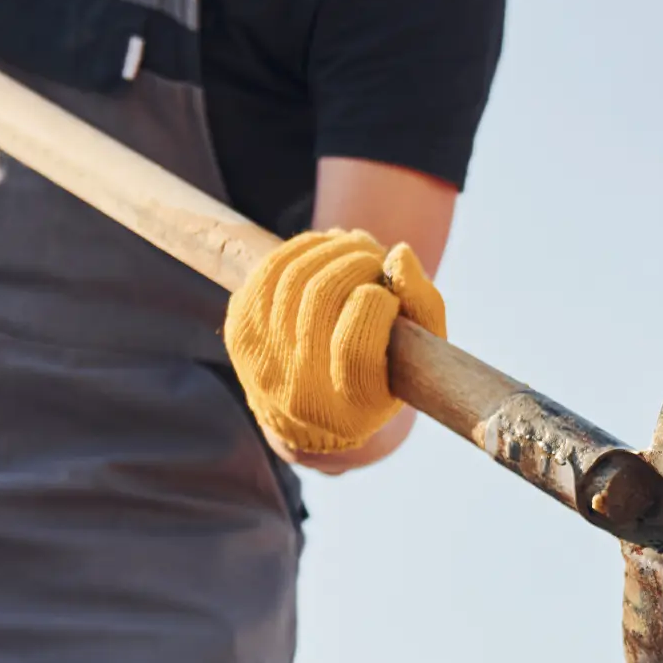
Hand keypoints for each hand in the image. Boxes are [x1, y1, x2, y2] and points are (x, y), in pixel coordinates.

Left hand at [223, 229, 446, 455]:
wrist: (308, 413)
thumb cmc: (379, 374)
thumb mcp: (419, 355)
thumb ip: (424, 307)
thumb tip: (400, 254)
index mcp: (347, 410)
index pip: (353, 347)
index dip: (376, 305)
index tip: (387, 297)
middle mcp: (297, 392)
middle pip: (320, 299)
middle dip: (356, 264)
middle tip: (374, 258)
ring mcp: (260, 360)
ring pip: (294, 276)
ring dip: (331, 250)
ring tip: (355, 250)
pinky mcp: (239, 332)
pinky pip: (269, 270)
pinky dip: (304, 250)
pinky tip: (327, 253)